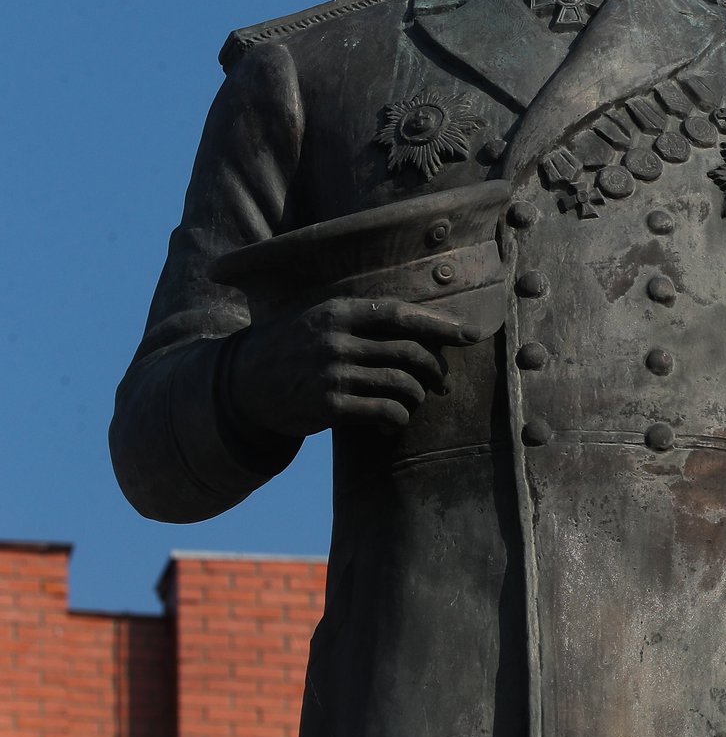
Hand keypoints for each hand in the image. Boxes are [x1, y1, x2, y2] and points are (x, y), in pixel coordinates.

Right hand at [229, 298, 484, 437]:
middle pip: (409, 352)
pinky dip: (398, 420)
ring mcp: (333, 372)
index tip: (469, 335)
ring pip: (402, 384)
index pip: (401, 314)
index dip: (439, 324)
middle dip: (435, 369)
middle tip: (442, 382)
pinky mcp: (329, 405)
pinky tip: (392, 424)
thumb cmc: (295, 348)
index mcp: (339, 312)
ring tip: (412, 402)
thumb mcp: (321, 319)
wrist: (243, 385)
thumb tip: (426, 326)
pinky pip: (385, 412)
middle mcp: (337, 339)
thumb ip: (364, 319)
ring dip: (417, 397)